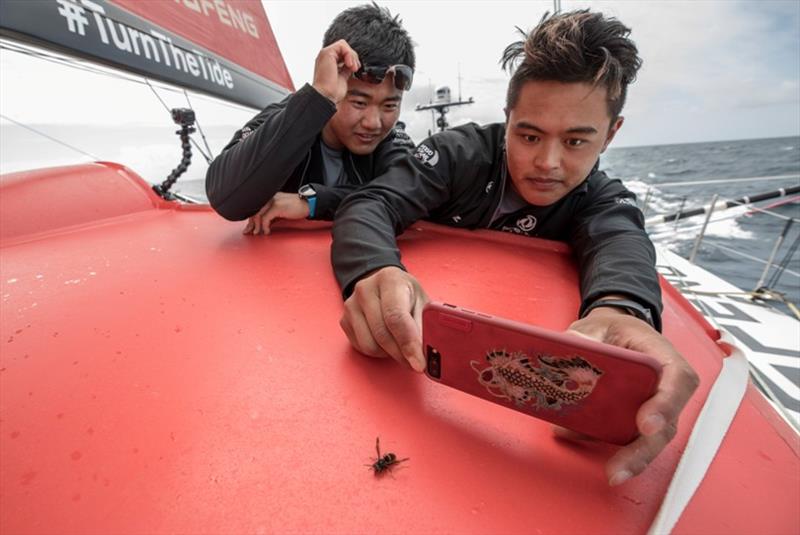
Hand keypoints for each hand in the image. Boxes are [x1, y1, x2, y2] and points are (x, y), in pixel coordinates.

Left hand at [242, 192, 309, 234]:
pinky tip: (267, 231)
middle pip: (254, 210)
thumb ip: (273, 215)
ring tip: (256, 233)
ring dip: (256, 226)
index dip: (251, 218)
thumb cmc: (297, 207)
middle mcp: (270, 197)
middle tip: (248, 232)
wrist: (309, 204)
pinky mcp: (277, 206)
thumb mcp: (282, 211)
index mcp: (270, 196)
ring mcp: (273, 201)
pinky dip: (264, 226)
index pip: (256, 207)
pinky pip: (266, 218)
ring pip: (258, 214)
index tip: (249, 227)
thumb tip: (264, 225)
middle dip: (250, 223)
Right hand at [312, 39, 359, 103]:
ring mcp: (325, 54)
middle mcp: (326, 57)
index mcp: (328, 63)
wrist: (325, 96)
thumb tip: (353, 64)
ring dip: (352, 56)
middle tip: (355, 69)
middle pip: (344, 48)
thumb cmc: (332, 92)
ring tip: (353, 68)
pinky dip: (349, 54)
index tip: (355, 70)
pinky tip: (349, 65)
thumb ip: (346, 69)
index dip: (352, 59)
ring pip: (344, 45)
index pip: (342, 54)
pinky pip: (342, 45)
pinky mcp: (327, 53)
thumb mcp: (343, 77)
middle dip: (353, 57)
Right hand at [339, 266, 429, 371]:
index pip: (396, 316)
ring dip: (389, 354)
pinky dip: (378, 352)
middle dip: (402, 354)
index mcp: (389, 279)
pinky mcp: (344, 320)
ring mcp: (351, 305)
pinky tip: (387, 342)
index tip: (419, 363)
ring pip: (370, 345)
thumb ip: (426, 325)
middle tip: (416, 362)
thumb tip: (428, 352)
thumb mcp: (422, 302)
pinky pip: (362, 348)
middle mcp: (366, 289)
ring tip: (401, 346)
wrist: (384, 286)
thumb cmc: (407, 295)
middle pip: (382, 334)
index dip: (409, 343)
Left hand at [565, 307, 699, 485]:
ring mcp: (653, 408)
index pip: (678, 380)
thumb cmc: (612, 330)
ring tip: (612, 473)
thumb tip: (574, 347)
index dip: (666, 404)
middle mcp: (665, 388)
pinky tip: (576, 439)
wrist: (611, 335)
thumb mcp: (598, 324)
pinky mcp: (635, 421)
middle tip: (621, 468)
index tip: (647, 424)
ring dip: (632, 459)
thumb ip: (586, 334)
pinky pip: (626, 438)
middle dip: (645, 449)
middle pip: (666, 423)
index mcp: (664, 357)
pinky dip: (606, 446)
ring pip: (651, 440)